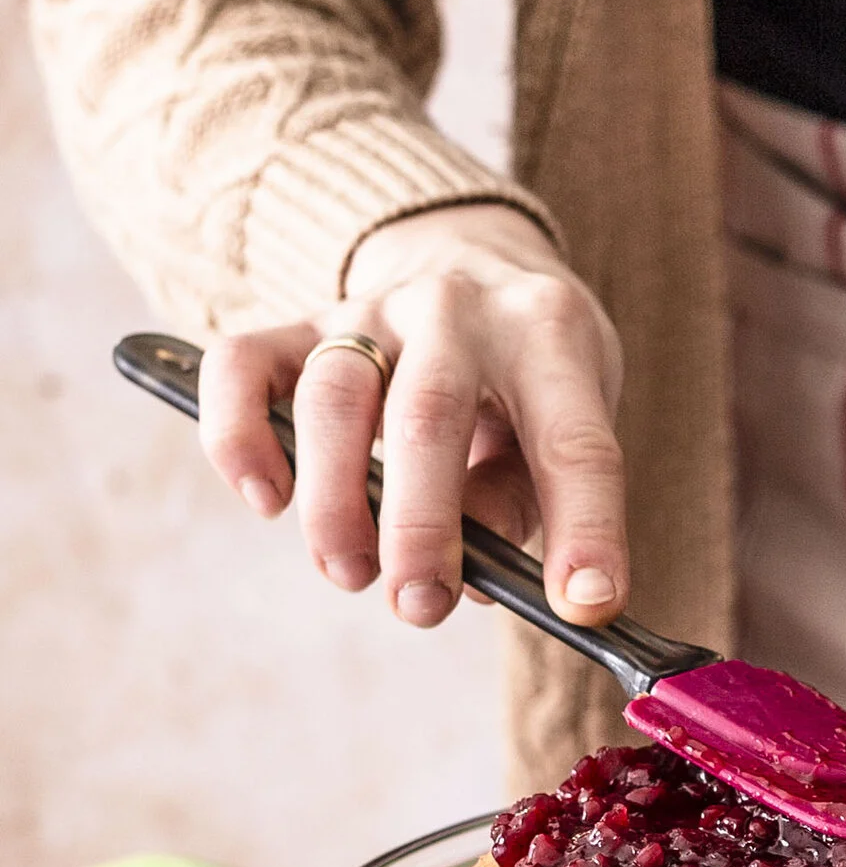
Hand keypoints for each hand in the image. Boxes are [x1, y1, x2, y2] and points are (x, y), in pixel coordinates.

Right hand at [196, 202, 626, 627]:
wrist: (473, 259)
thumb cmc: (530, 375)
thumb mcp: (566, 421)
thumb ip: (525, 496)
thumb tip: (472, 580)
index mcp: (552, 338)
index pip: (576, 443)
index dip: (585, 531)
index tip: (584, 607)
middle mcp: (460, 311)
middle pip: (429, 415)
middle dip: (420, 527)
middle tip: (418, 605)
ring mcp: (372, 309)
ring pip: (331, 395)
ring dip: (334, 501)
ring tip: (351, 573)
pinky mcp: (297, 321)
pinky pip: (241, 367)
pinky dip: (239, 437)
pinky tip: (267, 498)